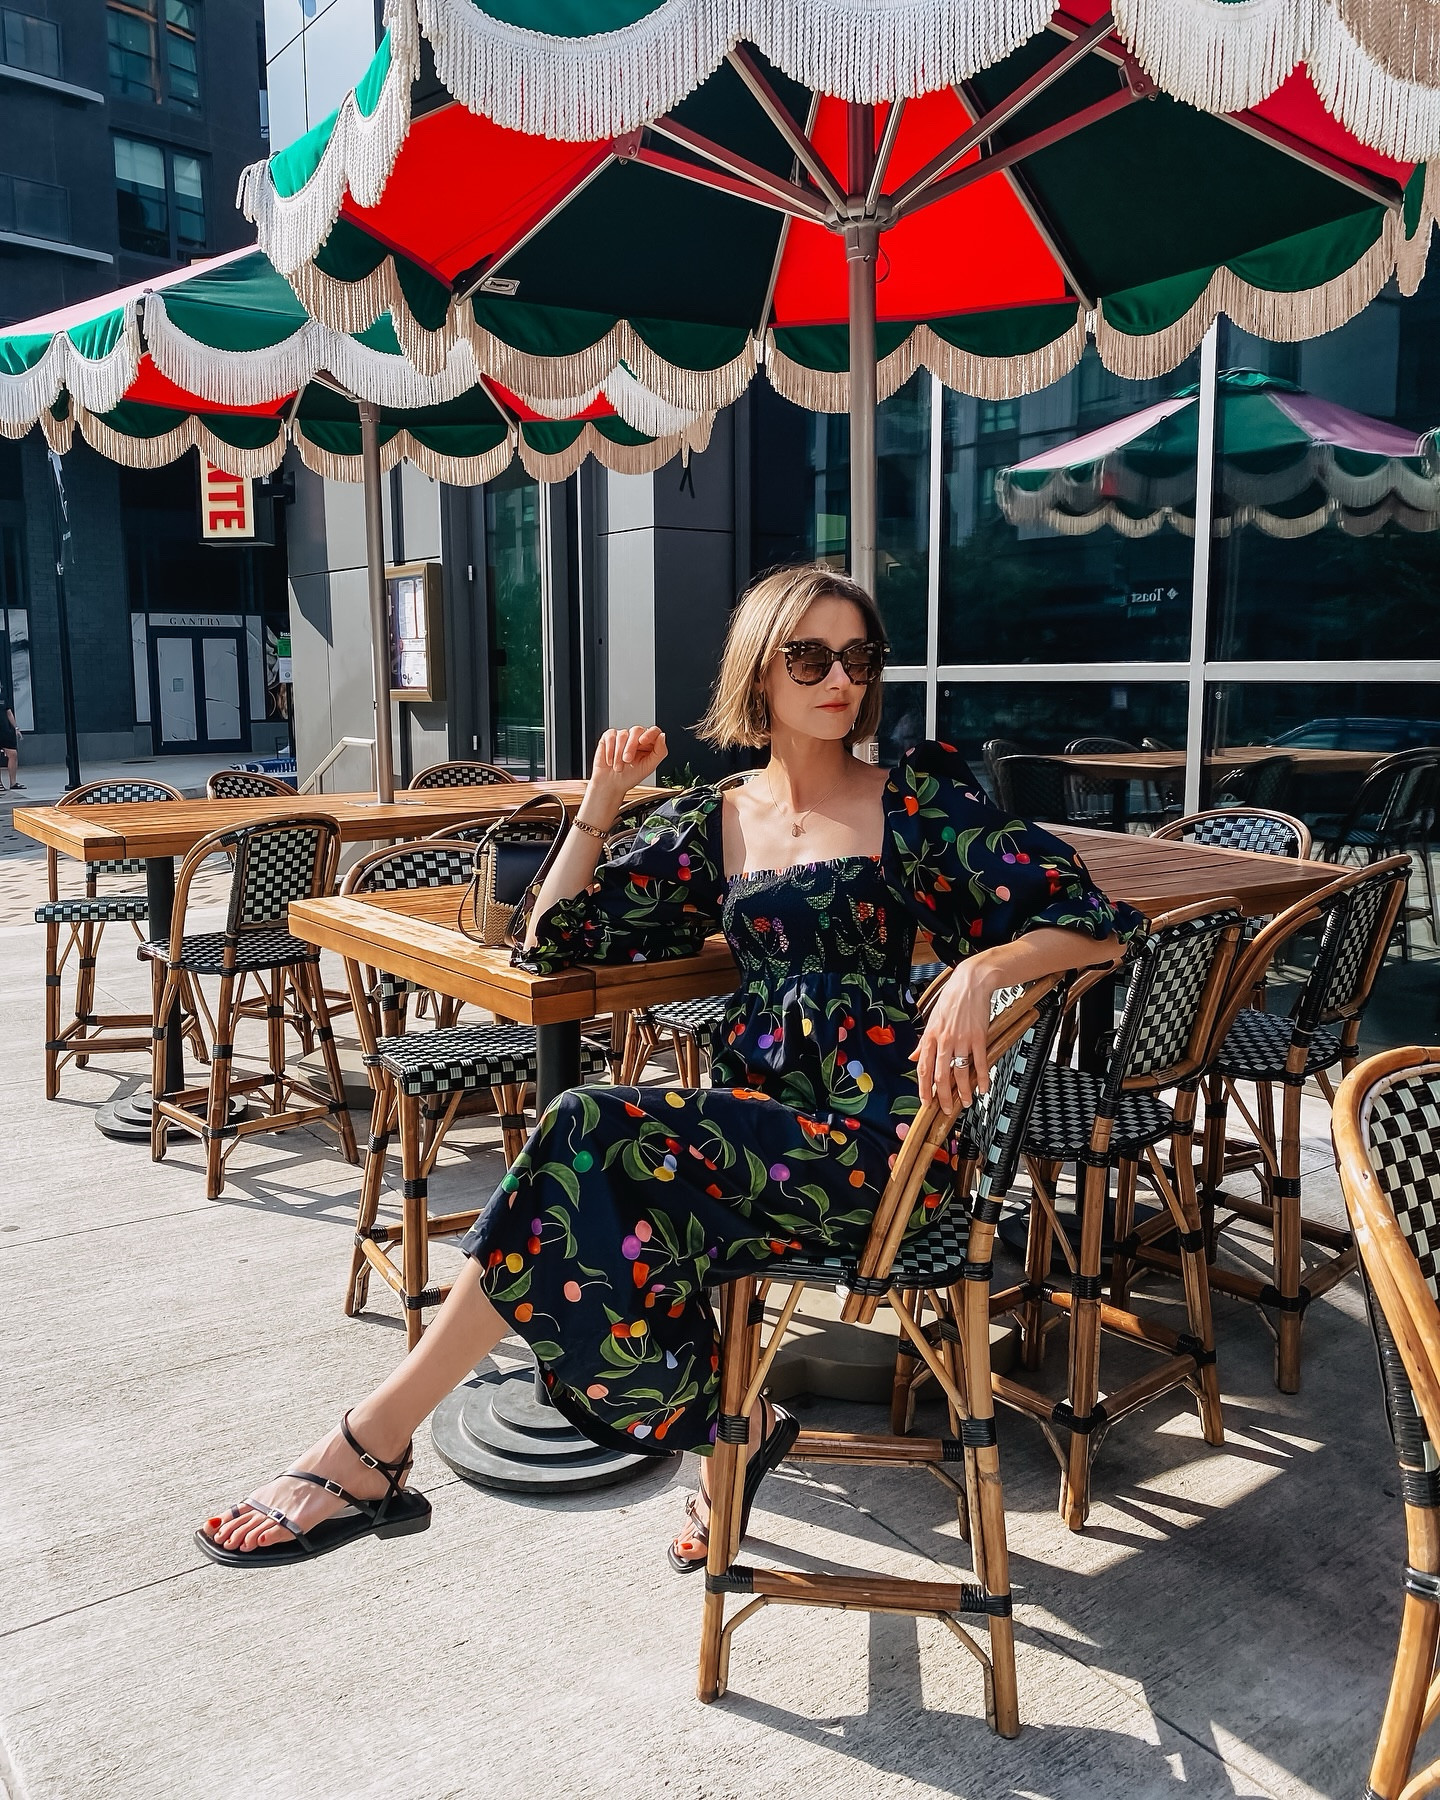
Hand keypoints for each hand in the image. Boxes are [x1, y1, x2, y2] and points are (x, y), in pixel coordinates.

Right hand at [587, 726, 666, 809]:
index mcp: (648, 744)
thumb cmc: (630, 777)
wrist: (611, 784)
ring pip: (623, 735)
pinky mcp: (609, 737)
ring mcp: (623, 736)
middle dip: (631, 746)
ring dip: (619, 753)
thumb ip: (660, 752)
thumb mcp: (649, 767)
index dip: (649, 734)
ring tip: (618, 767)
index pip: (653, 731)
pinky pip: (610, 737)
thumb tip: (662, 736)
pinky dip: (610, 751)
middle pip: (637, 730)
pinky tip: (610, 761)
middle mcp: (636, 738)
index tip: (643, 741)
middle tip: (627, 760)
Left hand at [911, 958, 995, 1115]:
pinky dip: (981, 1078)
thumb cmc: (952, 998)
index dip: (924, 1088)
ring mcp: (962, 1040)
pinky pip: (979, 1063)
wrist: (971, 982)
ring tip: (966, 1102)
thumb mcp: (932, 1019)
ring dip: (963, 1091)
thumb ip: (924, 1041)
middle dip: (943, 1096)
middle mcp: (944, 1040)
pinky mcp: (978, 1037)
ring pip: (960, 1072)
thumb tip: (913, 1056)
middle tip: (946, 1109)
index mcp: (930, 1036)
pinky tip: (983, 1088)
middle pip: (940, 1075)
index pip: (923, 1068)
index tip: (926, 1102)